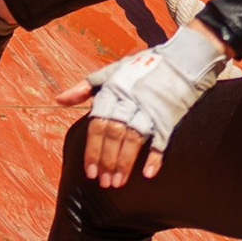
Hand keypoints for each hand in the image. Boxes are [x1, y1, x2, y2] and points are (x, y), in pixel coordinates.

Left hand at [59, 17, 230, 189]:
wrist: (183, 59)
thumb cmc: (143, 66)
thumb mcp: (112, 71)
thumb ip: (85, 87)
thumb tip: (59, 100)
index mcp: (114, 90)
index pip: (98, 123)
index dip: (93, 149)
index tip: (90, 171)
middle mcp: (130, 99)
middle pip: (114, 133)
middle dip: (106, 160)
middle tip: (103, 182)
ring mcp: (151, 108)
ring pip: (134, 139)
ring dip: (125, 163)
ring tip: (118, 182)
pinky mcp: (170, 116)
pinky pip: (162, 139)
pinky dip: (156, 156)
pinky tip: (148, 173)